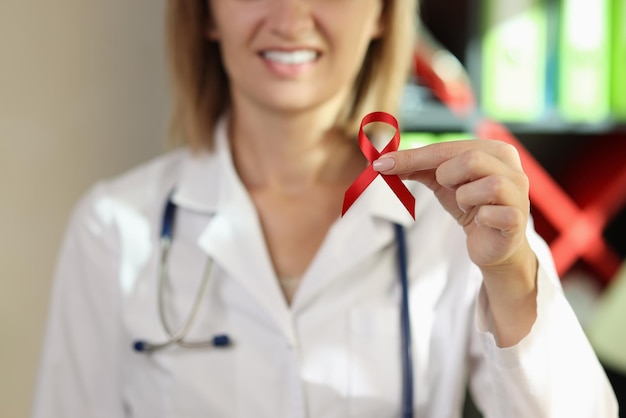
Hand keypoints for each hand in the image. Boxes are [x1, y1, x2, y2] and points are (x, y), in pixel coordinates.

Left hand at [374, 139, 537, 345]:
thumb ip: (416, 168)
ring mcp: (519, 194)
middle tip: (449, 188)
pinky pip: (494, 214)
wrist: (493, 245)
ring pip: (488, 185)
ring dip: (465, 197)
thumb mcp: (442, 182)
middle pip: (471, 159)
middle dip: (448, 177)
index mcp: (494, 150)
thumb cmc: (470, 206)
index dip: (413, 157)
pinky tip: (480, 221)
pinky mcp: (517, 220)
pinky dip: (480, 217)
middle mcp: (512, 168)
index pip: (447, 148)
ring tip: (467, 205)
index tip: (381, 164)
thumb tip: (382, 162)